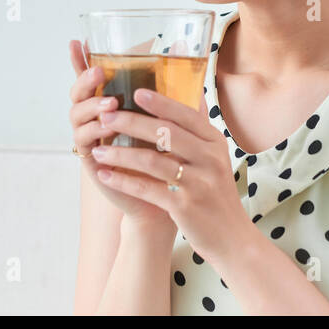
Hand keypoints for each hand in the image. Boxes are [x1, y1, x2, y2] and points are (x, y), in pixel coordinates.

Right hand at [67, 39, 174, 226]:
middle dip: (85, 80)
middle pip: (78, 94)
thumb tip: (183, 45)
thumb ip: (173, 85)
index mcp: (111, 104)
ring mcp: (92, 140)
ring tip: (110, 103)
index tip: (77, 41)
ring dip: (91, 107)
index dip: (81, 60)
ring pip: (77, 116)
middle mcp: (97, 119)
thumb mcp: (171, 114)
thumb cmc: (167, 152)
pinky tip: (107, 127)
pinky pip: (84, 142)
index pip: (91, 79)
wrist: (168, 195)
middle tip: (99, 72)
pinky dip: (95, 132)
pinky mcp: (93, 161)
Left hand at [88, 84, 249, 262]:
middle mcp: (210, 159)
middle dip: (132, 122)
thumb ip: (198, 132)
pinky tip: (105, 175)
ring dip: (121, 154)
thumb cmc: (214, 193)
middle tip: (106, 117)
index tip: (136, 92)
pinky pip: (147, 188)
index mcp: (215, 142)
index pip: (185, 115)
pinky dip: (123, 181)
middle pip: (166, 133)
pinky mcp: (185, 206)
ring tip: (98, 150)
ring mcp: (198, 183)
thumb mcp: (215, 158)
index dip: (160, 102)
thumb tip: (185, 96)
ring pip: (152, 161)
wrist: (230, 236)